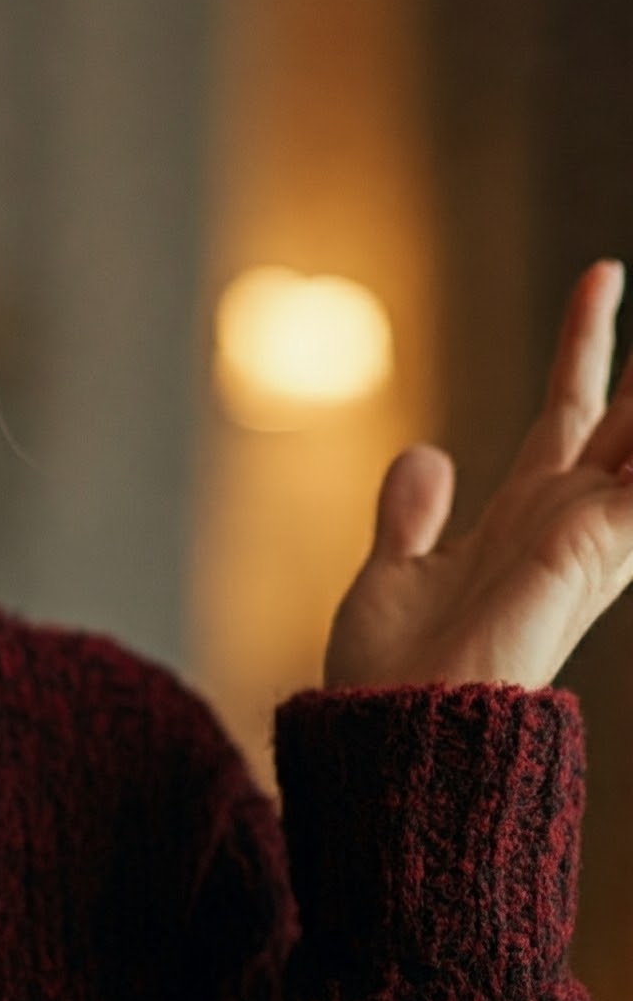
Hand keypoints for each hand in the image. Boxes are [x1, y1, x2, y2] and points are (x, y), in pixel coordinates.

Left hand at [323, 258, 632, 692]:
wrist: (393, 731)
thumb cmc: (392, 674)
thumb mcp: (394, 574)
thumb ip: (410, 515)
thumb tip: (425, 453)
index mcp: (521, 516)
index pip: (567, 408)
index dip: (586, 344)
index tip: (603, 275)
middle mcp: (564, 520)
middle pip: (624, 413)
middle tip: (624, 270)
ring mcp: (584, 537)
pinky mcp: (591, 554)